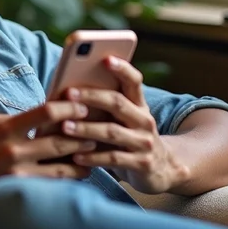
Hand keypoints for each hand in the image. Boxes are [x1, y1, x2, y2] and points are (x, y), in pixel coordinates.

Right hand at [0, 100, 94, 219]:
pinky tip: (77, 179)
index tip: (81, 106)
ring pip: (63, 166)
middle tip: (97, 131)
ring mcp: (17, 173)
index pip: (46, 111)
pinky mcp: (18, 192)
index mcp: (4, 127)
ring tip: (93, 158)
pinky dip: (67, 181)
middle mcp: (13, 149)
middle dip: (83, 135)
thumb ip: (5, 119)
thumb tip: (26, 113)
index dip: (69, 107)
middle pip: (61, 139)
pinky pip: (52, 186)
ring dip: (81, 162)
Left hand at [61, 57, 190, 193]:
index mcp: (139, 104)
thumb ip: (103, 106)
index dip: (122, 68)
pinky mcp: (142, 164)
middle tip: (68, 93)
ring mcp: (144, 142)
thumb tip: (64, 91)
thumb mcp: (123, 119)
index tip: (105, 58)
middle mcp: (144, 120)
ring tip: (64, 126)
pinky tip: (75, 156)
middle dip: (92, 96)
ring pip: (112, 131)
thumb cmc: (129, 137)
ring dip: (86, 128)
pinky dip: (93, 157)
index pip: (134, 80)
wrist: (162, 170)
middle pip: (118, 103)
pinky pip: (113, 158)